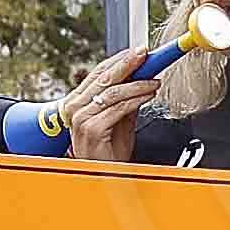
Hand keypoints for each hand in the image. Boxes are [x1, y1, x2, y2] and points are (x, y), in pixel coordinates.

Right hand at [57, 43, 160, 159]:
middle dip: (128, 63)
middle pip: (104, 77)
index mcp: (78, 102)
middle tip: (145, 54)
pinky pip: (118, 107)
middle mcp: (75, 108)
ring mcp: (81, 118)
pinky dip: (137, 98)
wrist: (106, 176)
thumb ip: (126, 99)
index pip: (99, 73)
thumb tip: (142, 78)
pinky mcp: (92, 129)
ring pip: (113, 91)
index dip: (120, 60)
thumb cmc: (109, 151)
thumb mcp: (119, 119)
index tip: (138, 52)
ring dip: (138, 83)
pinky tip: (149, 95)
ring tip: (154, 81)